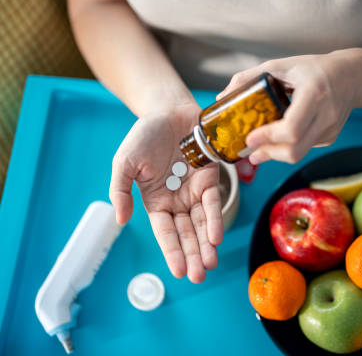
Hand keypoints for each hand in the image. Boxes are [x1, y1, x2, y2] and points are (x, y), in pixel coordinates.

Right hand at [109, 103, 222, 282]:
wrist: (168, 109)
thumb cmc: (144, 136)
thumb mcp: (124, 163)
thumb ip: (120, 191)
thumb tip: (121, 221)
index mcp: (156, 201)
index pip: (165, 232)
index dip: (171, 252)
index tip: (177, 272)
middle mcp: (177, 200)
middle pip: (186, 233)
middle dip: (193, 255)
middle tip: (199, 277)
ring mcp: (194, 190)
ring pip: (202, 223)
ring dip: (206, 244)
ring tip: (210, 264)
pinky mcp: (211, 177)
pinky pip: (213, 201)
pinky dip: (215, 219)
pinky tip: (216, 237)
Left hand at [217, 52, 361, 164]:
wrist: (350, 76)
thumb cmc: (314, 68)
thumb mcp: (282, 65)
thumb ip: (250, 77)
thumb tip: (222, 97)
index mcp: (314, 94)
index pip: (291, 128)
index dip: (269, 137)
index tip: (250, 138)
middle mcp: (325, 115)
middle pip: (294, 149)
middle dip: (268, 153)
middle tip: (250, 151)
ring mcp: (330, 129)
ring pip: (298, 154)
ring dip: (275, 154)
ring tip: (258, 150)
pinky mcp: (330, 137)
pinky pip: (305, 148)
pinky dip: (288, 147)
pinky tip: (279, 138)